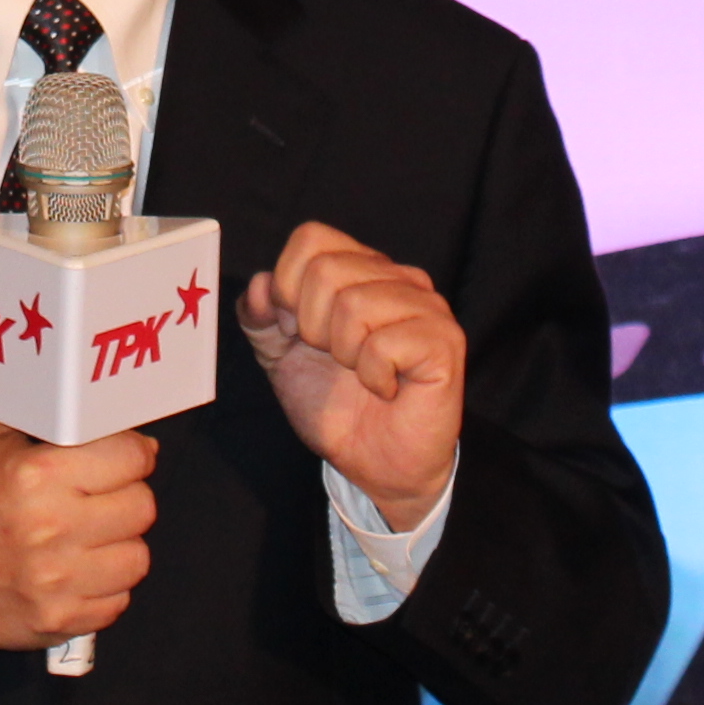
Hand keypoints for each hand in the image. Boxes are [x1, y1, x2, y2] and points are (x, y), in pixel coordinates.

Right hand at [0, 423, 157, 649]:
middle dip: (128, 498)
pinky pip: (118, 601)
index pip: (130, 457)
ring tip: (91, 539)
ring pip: (137, 557)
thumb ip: (61, 428)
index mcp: (37, 475)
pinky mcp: (60, 619)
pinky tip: (79, 573)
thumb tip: (134, 438)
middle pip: (142, 507)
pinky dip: (105, 587)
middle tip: (104, 500)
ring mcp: (57, 579)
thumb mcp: (1, 445)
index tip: (127, 459)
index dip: (133, 454)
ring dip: (120, 547)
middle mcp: (51, 526)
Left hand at [241, 219, 462, 532]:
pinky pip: (384, 343)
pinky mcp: (444, 342)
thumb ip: (260, 317)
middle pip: (326, 270)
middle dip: (312, 328)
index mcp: (360, 270)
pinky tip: (386, 388)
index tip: (298, 332)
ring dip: (345, 353)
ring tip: (363, 373)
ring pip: (354, 304)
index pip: (311, 239)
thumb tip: (259, 284)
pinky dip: (373, 375)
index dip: (288, 287)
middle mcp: (397, 277)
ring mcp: (426, 307)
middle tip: (336, 359)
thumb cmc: (338, 407)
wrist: (376, 465)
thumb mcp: (280, 357)